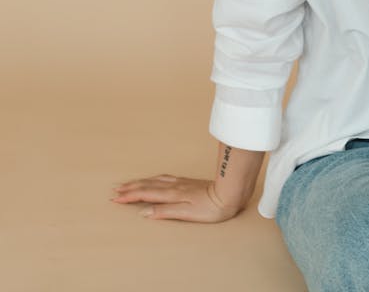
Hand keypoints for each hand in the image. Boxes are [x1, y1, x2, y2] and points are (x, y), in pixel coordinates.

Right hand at [110, 174, 242, 222]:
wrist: (231, 194)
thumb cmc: (212, 207)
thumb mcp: (187, 213)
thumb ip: (165, 211)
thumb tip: (144, 212)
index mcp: (172, 194)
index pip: (146, 194)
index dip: (130, 196)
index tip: (115, 198)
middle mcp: (174, 186)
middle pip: (148, 185)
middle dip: (131, 187)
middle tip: (116, 190)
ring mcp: (181, 182)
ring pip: (156, 180)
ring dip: (141, 182)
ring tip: (130, 183)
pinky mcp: (188, 182)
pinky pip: (164, 178)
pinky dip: (154, 179)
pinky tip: (155, 179)